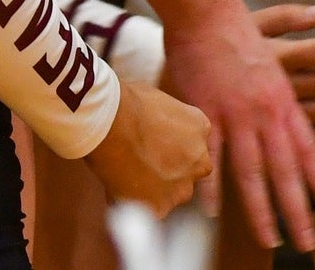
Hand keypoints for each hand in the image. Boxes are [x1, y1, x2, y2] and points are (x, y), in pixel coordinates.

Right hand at [85, 81, 212, 215]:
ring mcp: (183, 185)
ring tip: (126, 178)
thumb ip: (166, 121)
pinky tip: (118, 191)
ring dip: (154, 191)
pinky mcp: (161, 205)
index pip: (192, 145)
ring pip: (172, 194)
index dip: (171, 148)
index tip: (153, 148)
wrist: (114, 124)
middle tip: (141, 167)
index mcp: (201, 128)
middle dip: (169, 172)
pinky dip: (136, 206)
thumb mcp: (160, 103)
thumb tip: (153, 125)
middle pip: (188, 171)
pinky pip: (151, 211)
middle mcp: (200, 158)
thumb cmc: (127, 104)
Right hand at [161, 0, 314, 250]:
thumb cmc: (238, 26)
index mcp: (287, 100)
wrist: (204, 11)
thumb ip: (302, 35)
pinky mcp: (206, 115)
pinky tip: (211, 212)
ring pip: (253, 171)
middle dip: (298, 209)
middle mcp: (268, 112)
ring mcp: (237, 116)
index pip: (312, 148)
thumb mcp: (279, 38)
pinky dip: (211, 184)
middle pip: (288, 168)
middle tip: (308, 242)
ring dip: (261, 209)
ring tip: (271, 238)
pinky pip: (210, 158)